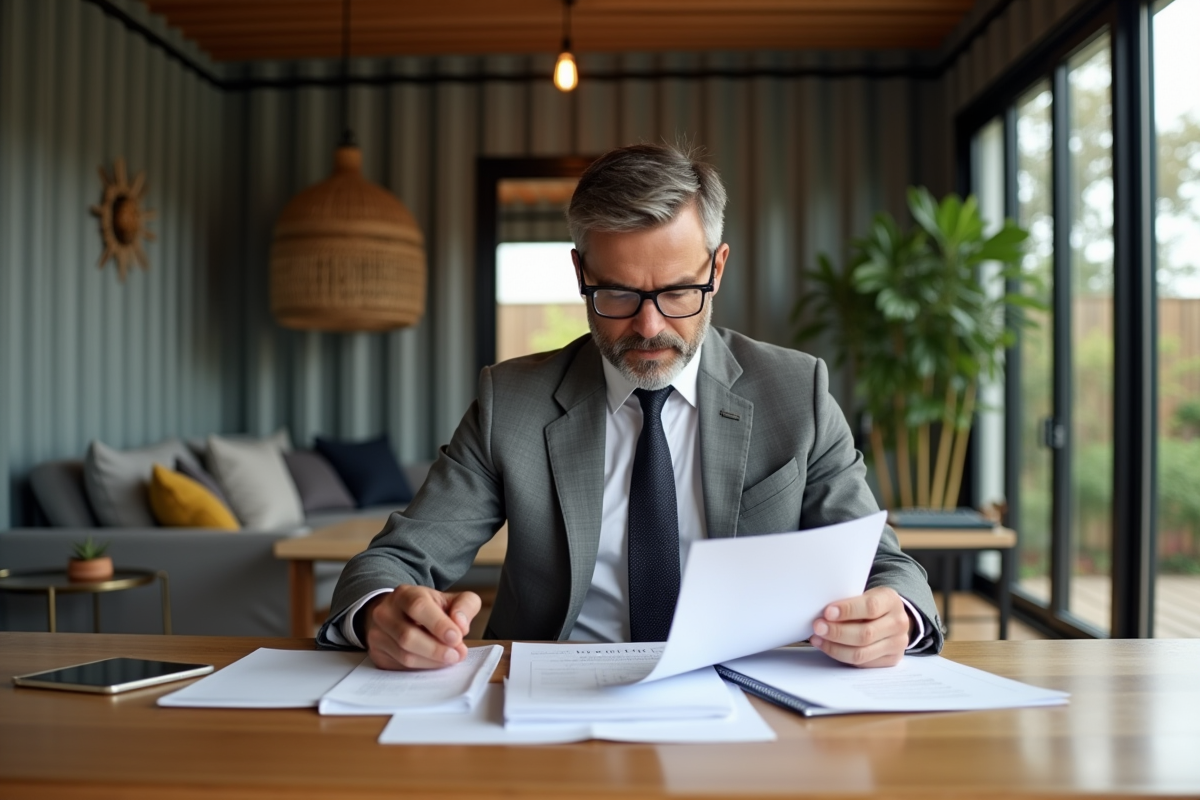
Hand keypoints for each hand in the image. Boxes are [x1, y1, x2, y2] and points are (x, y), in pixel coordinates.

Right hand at [361, 585, 480, 669]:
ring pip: (404, 655)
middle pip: (408, 636)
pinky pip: (400, 667)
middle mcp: (385, 612)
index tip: (457, 638)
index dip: (438, 624)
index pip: (418, 607)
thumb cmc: (430, 609)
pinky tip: (434, 662)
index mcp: (405, 594)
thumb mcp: (451, 600)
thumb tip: (460, 624)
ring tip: (450, 658)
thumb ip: (465, 606)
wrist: (399, 615)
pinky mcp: (377, 653)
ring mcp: (377, 634)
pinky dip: (422, 667)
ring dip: (432, 661)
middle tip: (457, 655)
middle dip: (436, 649)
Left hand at [809, 586, 910, 667]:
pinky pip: (862, 663)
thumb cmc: (870, 604)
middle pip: (866, 633)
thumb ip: (847, 602)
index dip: (847, 610)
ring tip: (818, 639)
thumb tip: (822, 614)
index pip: (870, 607)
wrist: (890, 617)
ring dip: (835, 647)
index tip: (827, 612)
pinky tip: (827, 647)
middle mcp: (898, 623)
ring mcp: (897, 644)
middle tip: (818, 627)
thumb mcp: (863, 594)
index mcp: (891, 600)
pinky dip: (841, 656)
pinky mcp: (891, 660)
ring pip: (862, 653)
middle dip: (837, 632)